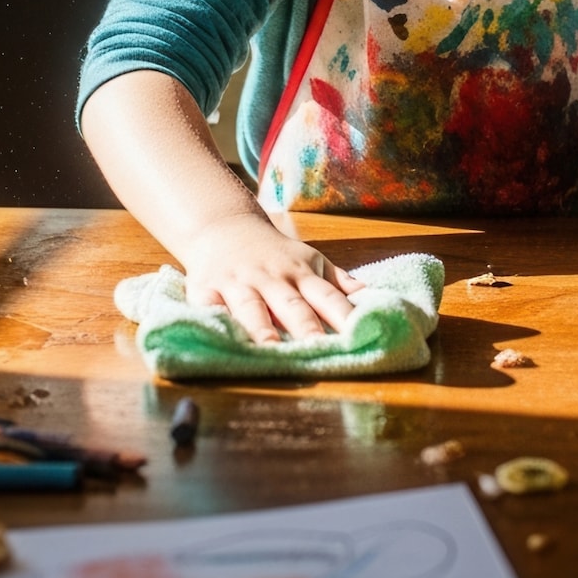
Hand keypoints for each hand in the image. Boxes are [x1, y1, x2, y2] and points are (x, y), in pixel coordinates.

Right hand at [178, 216, 366, 342]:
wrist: (223, 226)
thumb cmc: (273, 253)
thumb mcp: (309, 259)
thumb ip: (338, 281)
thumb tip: (371, 297)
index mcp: (301, 273)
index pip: (328, 297)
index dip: (344, 316)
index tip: (360, 335)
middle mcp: (272, 278)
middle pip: (292, 305)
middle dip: (306, 328)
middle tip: (320, 350)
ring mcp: (238, 284)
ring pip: (251, 309)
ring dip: (262, 329)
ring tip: (271, 350)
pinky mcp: (206, 290)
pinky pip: (210, 307)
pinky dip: (214, 320)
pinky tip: (220, 336)